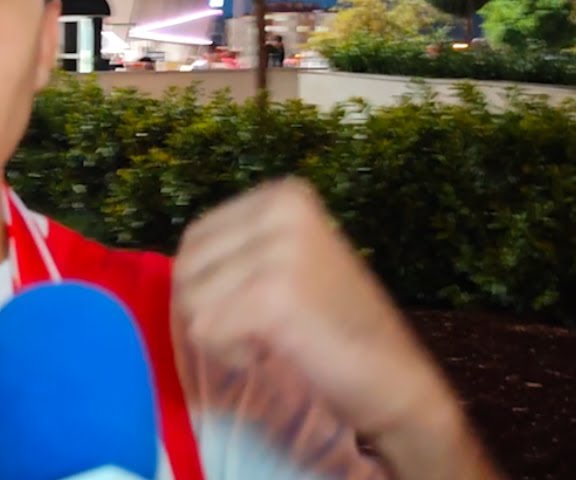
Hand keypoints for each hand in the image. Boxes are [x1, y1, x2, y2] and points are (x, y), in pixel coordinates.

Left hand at [171, 178, 494, 478]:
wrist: (395, 381)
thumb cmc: (335, 327)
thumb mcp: (288, 260)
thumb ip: (238, 248)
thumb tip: (180, 260)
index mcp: (284, 194)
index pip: (195, 238)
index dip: (210, 284)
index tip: (261, 303)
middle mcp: (282, 209)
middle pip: (186, 266)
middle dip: (211, 308)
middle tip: (266, 326)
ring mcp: (280, 250)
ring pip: (191, 300)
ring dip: (222, 334)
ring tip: (273, 337)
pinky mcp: (274, 295)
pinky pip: (206, 329)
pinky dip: (231, 353)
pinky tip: (273, 351)